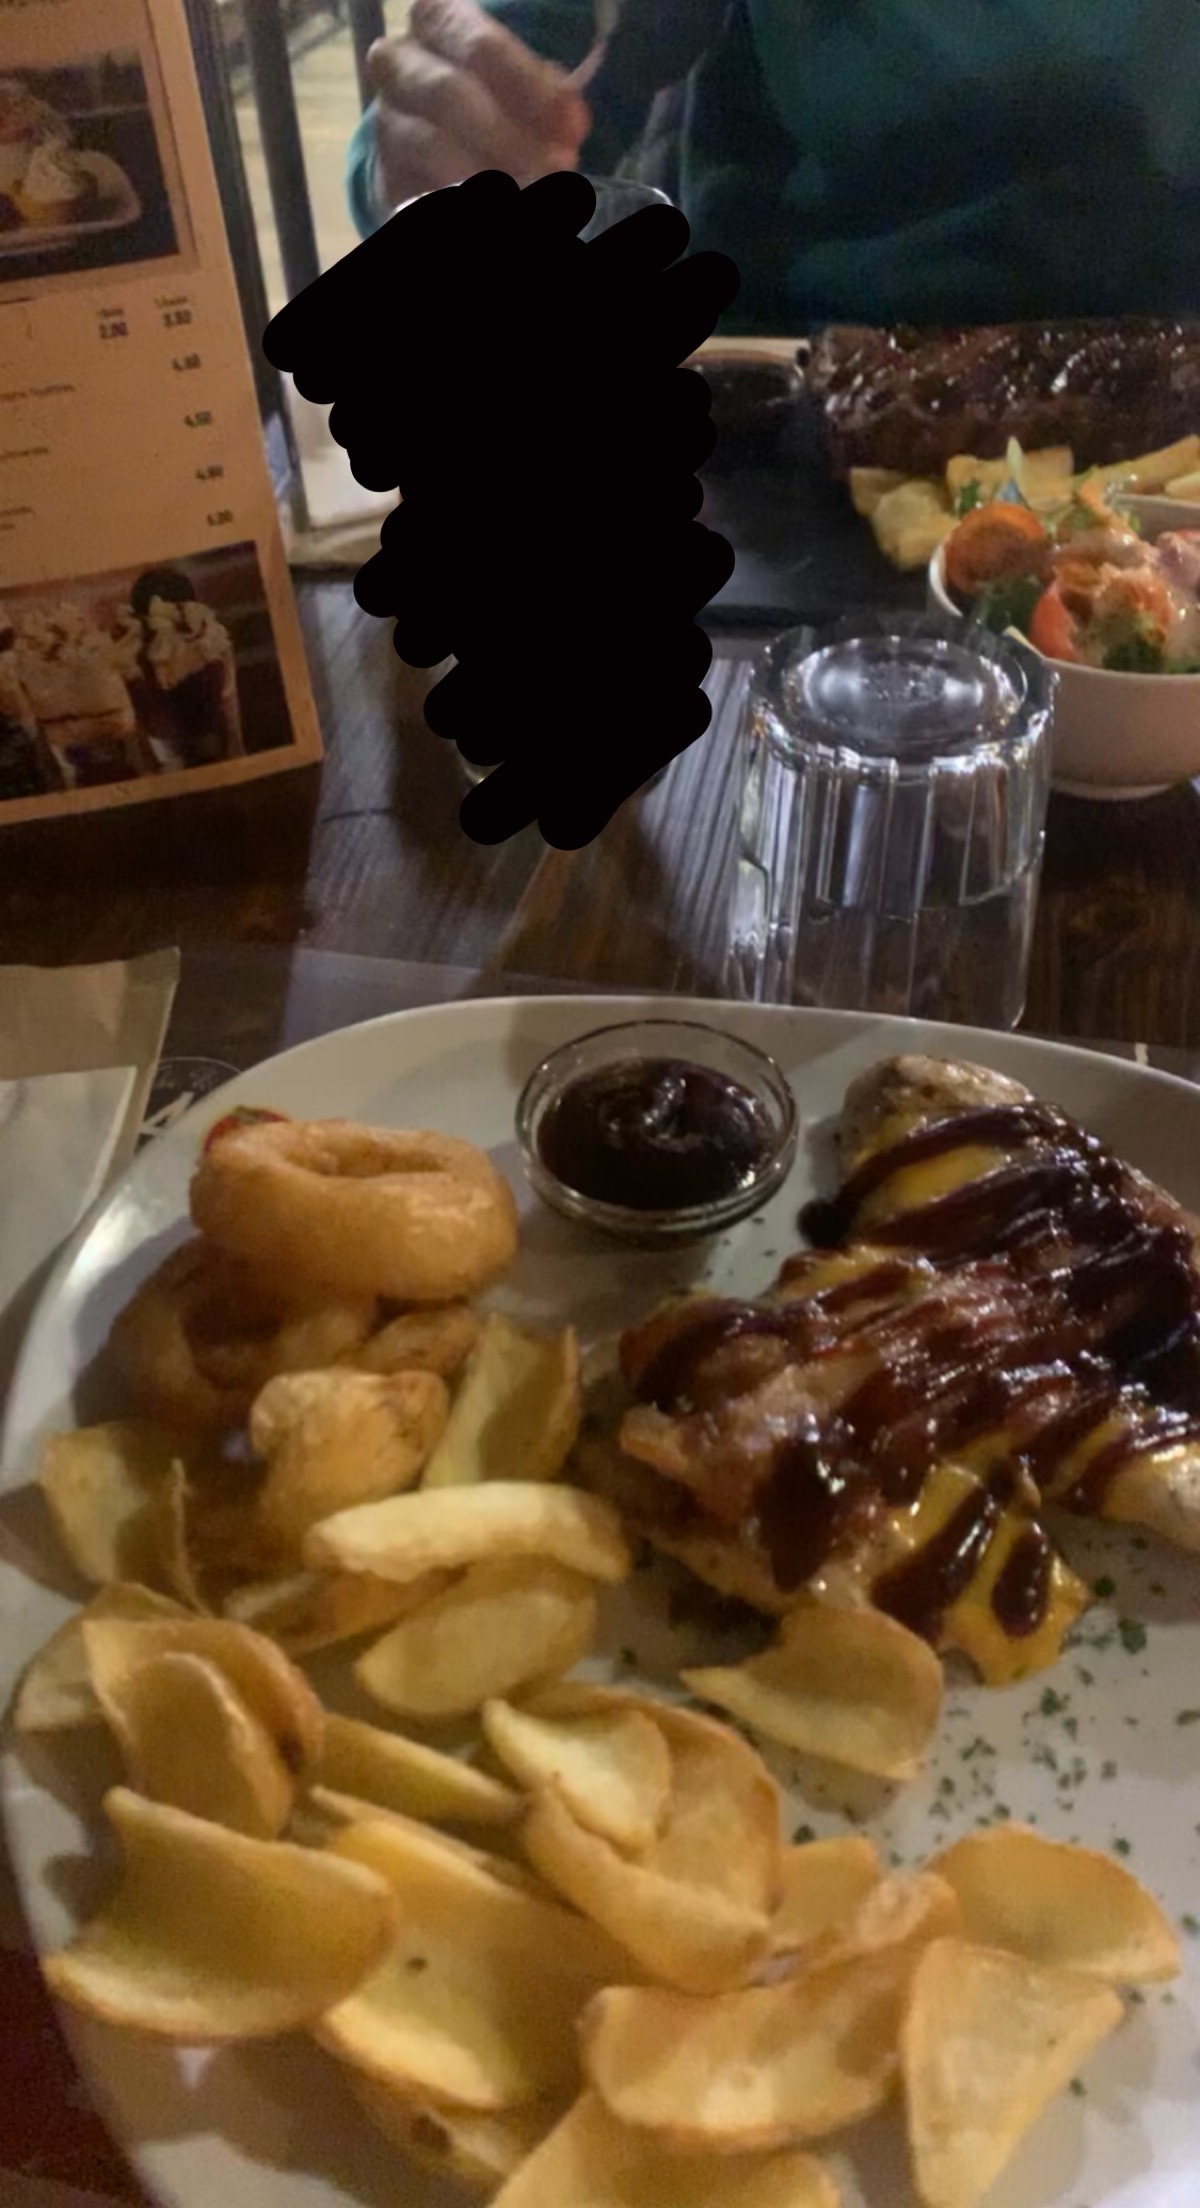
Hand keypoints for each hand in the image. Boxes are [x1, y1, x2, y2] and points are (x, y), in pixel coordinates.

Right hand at [367, 0, 590, 209]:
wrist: (439, 141)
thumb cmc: (490, 98)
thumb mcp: (524, 86)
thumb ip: (550, 98)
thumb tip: (570, 126)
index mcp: (434, 19)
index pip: (480, 45)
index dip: (529, 88)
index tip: (570, 131)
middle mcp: (396, 61)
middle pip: (450, 93)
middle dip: (508, 137)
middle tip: (552, 171)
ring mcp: (386, 119)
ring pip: (431, 144)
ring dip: (489, 174)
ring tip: (530, 193)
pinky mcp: (387, 174)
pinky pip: (422, 190)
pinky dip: (465, 201)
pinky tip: (497, 208)